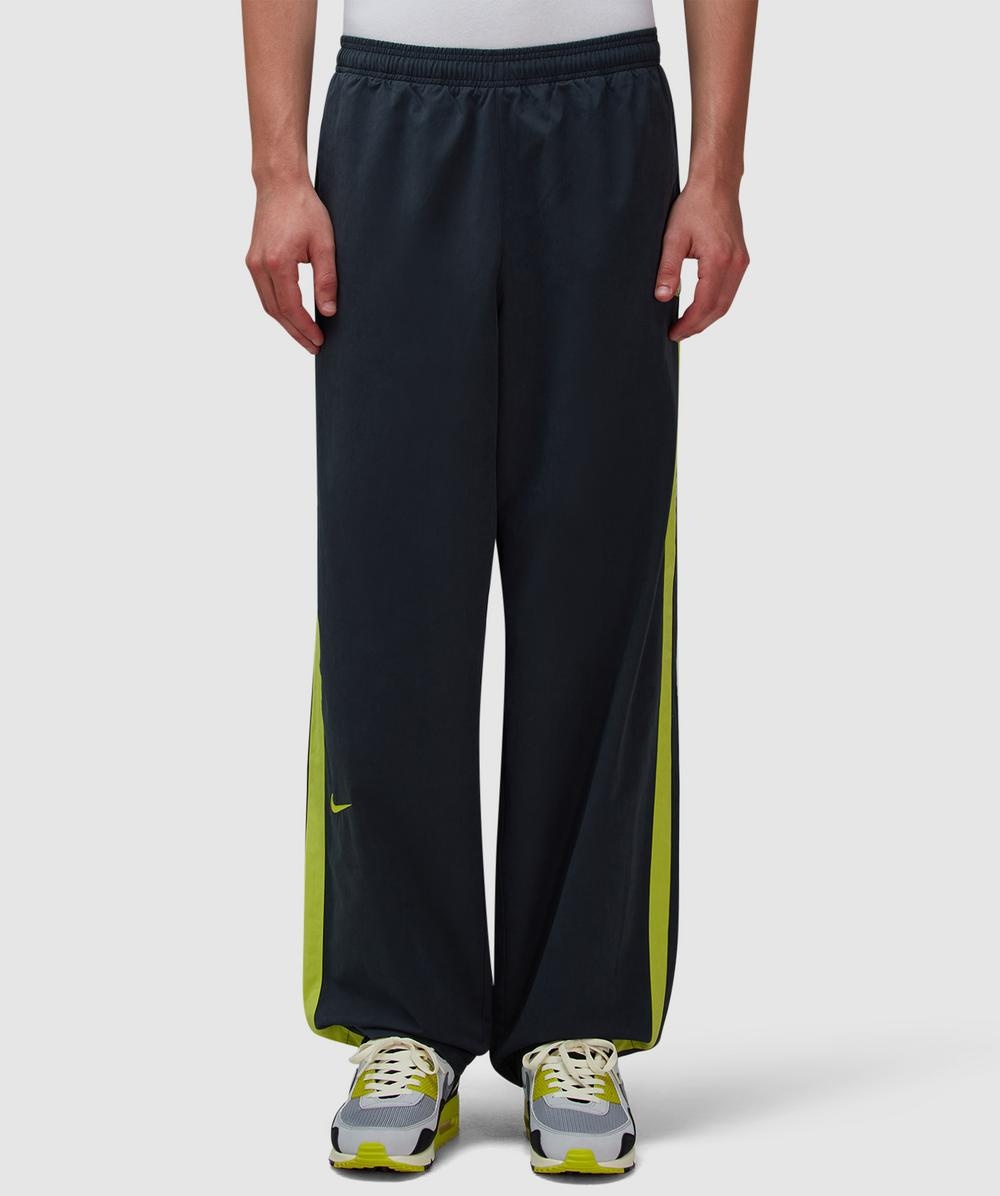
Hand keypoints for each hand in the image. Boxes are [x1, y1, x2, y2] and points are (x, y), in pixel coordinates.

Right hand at [246, 179, 336, 353]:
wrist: (279, 183)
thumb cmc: (304, 208)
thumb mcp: (324, 244)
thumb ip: (327, 279)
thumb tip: (329, 312)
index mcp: (277, 262)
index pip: (291, 308)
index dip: (305, 328)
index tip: (319, 341)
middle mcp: (259, 266)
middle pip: (276, 312)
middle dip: (296, 332)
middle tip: (314, 347)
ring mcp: (253, 263)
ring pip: (268, 305)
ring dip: (286, 324)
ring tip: (305, 336)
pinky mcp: (253, 260)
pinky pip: (265, 293)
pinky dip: (278, 309)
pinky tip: (293, 316)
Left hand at [654, 181, 749, 340]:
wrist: (717, 184)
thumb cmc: (694, 206)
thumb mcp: (673, 237)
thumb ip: (668, 269)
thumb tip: (663, 297)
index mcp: (719, 260)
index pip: (705, 304)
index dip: (689, 323)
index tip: (673, 333)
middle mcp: (736, 264)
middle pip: (719, 309)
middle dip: (698, 326)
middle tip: (677, 334)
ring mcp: (742, 262)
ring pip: (726, 302)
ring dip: (707, 318)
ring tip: (686, 325)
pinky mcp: (741, 259)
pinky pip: (730, 291)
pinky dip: (715, 304)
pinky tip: (699, 308)